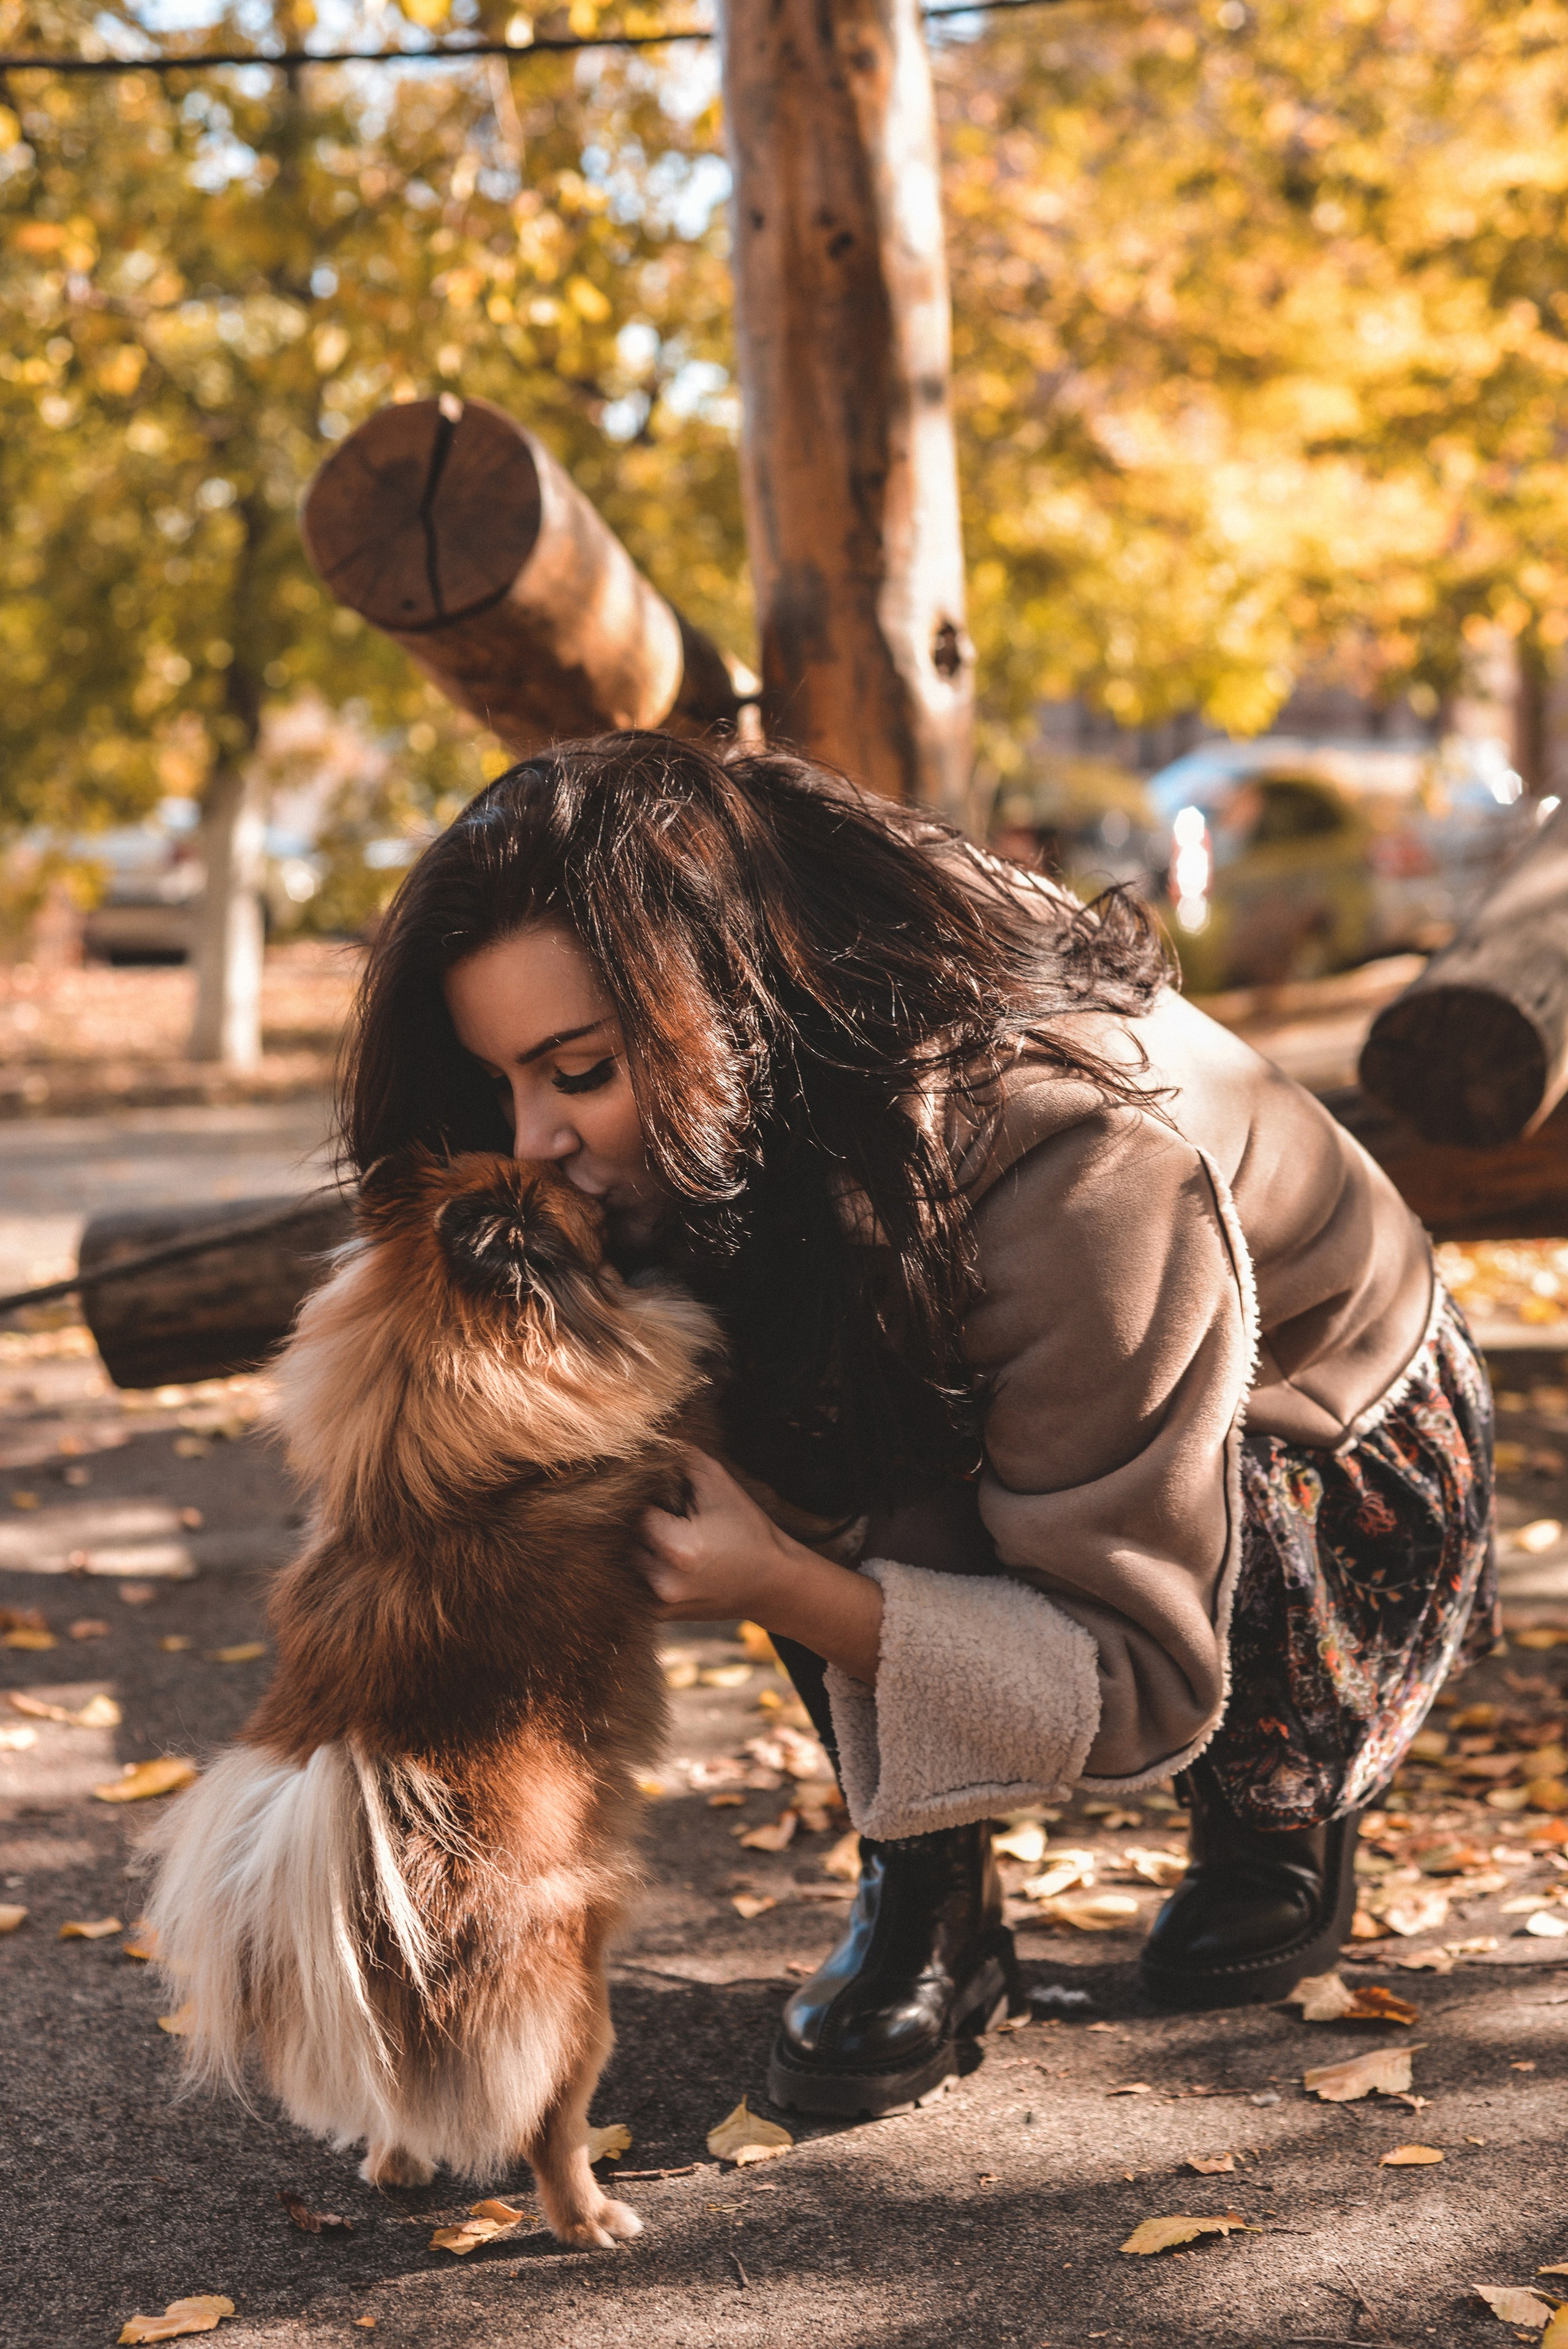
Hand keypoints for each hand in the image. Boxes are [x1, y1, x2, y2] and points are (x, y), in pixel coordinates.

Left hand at [636, 1450, 790, 1622]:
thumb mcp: (719, 1484)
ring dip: (635, 1544)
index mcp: (679, 1548)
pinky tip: (663, 1553)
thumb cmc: (749, 1531)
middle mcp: (663, 1581)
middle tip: (657, 1510)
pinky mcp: (659, 1615)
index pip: (635, 1512)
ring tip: (660, 1531)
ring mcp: (660, 1603)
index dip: (643, 1497)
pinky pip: (633, 1581)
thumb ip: (681, 1459)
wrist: (773, 1584)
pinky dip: (642, 1565)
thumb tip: (647, 1441)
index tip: (656, 1492)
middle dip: (635, 1521)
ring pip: (624, 1561)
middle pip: (623, 1538)